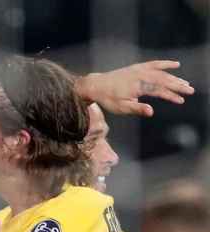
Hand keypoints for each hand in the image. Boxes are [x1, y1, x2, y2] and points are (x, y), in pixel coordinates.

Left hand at [77, 60, 194, 116]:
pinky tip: (175, 64)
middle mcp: (140, 75)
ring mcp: (139, 70)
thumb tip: (151, 112)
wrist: (96, 85)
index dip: (171, 95)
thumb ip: (137, 109)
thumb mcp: (121, 107)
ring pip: (161, 72)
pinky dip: (165, 64)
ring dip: (174, 77)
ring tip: (185, 83)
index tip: (181, 101)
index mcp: (138, 85)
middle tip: (190, 91)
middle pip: (163, 80)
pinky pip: (154, 64)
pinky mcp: (136, 68)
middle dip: (178, 86)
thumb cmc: (108, 99)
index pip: (159, 90)